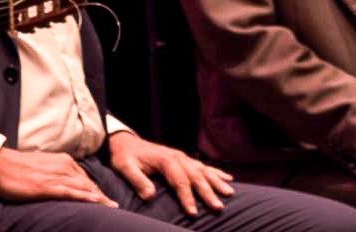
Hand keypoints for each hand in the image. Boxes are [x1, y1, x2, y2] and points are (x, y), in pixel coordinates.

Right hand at [0, 147, 116, 206]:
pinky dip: (85, 197)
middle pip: (88, 183)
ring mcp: (56, 176)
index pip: (85, 178)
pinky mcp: (46, 186)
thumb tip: (64, 182)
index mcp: (64, 161)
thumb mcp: (44, 166)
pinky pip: (70, 192)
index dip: (96, 190)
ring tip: (112, 207)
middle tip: (114, 206)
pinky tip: (96, 202)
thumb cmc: (19, 167)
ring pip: (83, 188)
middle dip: (101, 196)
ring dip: (99, 198)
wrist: (0, 164)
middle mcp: (64, 166)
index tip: (105, 200)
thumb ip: (56, 172)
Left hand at [107, 131, 235, 216]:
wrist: (125, 142)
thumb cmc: (125, 156)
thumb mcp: (125, 167)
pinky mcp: (184, 159)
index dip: (187, 197)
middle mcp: (178, 157)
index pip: (180, 181)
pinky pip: (204, 166)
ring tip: (230, 193)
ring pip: (204, 171)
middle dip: (208, 192)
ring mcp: (183, 157)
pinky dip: (216, 173)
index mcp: (166, 159)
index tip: (193, 213)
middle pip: (196, 176)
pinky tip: (228, 178)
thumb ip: (137, 180)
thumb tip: (150, 196)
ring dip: (217, 182)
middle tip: (219, 207)